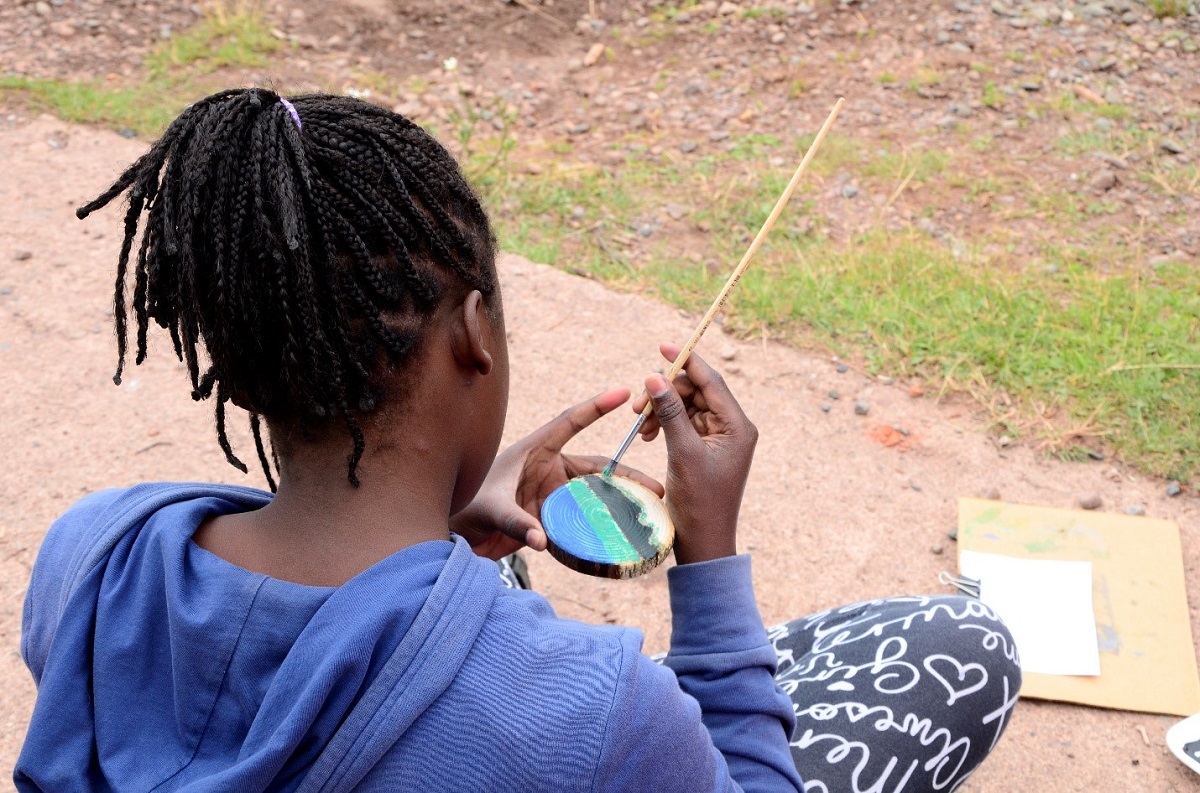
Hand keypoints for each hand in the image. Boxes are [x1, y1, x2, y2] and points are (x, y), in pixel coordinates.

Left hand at [451, 388, 664, 559]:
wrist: (460, 535)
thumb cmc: (469, 510)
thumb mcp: (490, 511)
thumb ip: (514, 522)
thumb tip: (541, 541)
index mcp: (535, 450)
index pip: (571, 422)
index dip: (596, 407)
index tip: (623, 392)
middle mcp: (550, 468)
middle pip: (597, 467)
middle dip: (627, 477)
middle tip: (656, 489)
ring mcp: (555, 492)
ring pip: (596, 493)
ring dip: (621, 502)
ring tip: (650, 514)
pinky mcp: (555, 514)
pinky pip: (585, 516)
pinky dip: (604, 523)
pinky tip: (625, 535)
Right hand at [634, 344, 757, 564]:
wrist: (703, 542)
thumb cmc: (699, 502)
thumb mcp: (682, 453)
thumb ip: (670, 413)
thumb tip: (654, 377)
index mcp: (737, 426)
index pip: (711, 382)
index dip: (687, 361)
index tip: (663, 346)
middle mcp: (732, 428)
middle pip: (696, 391)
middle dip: (666, 393)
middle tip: (638, 407)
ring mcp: (718, 438)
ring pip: (686, 406)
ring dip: (661, 410)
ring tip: (640, 425)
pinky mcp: (704, 448)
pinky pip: (683, 423)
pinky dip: (664, 424)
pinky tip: (647, 434)